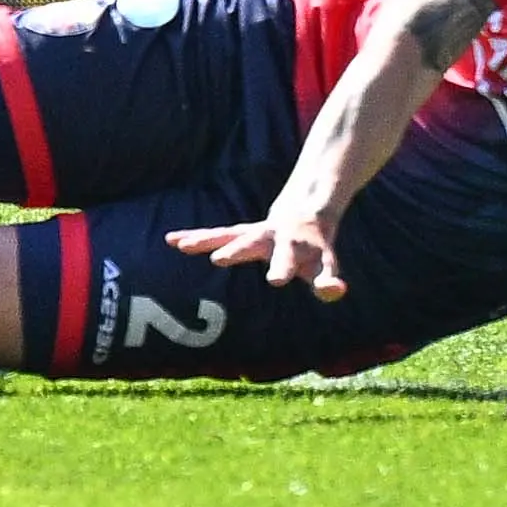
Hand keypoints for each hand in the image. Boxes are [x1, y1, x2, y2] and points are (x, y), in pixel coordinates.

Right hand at [166, 203, 346, 301]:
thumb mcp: (326, 265)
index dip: (283, 269)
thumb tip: (335, 291)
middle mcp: (268, 237)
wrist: (304, 215)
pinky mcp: (237, 234)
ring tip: (181, 245)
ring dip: (204, 239)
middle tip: (219, 259)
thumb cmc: (314, 250)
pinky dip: (194, 236)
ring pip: (225, 234)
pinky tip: (171, 240)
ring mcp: (250, 234)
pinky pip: (214, 234)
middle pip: (250, 243)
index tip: (275, 280)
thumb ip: (329, 282)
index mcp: (292, 248)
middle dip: (236, 250)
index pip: (289, 260)